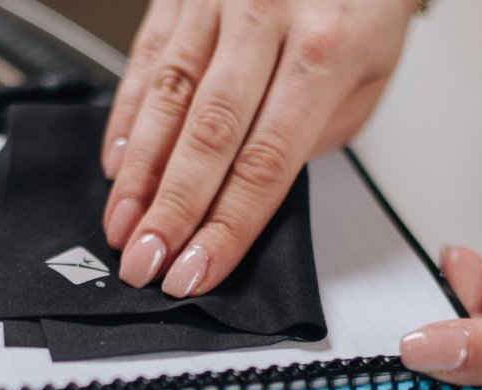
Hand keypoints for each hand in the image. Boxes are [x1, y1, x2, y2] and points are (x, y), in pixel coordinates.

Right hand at [103, 0, 417, 296]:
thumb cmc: (363, 6)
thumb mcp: (366, 78)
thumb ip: (308, 137)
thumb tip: (248, 195)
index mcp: (326, 49)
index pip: (266, 162)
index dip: (224, 226)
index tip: (196, 271)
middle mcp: (266, 16)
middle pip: (208, 136)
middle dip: (170, 211)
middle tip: (145, 262)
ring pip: (167, 99)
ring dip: (138, 175)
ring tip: (122, 227)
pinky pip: (147, 60)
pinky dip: (126, 119)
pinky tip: (115, 166)